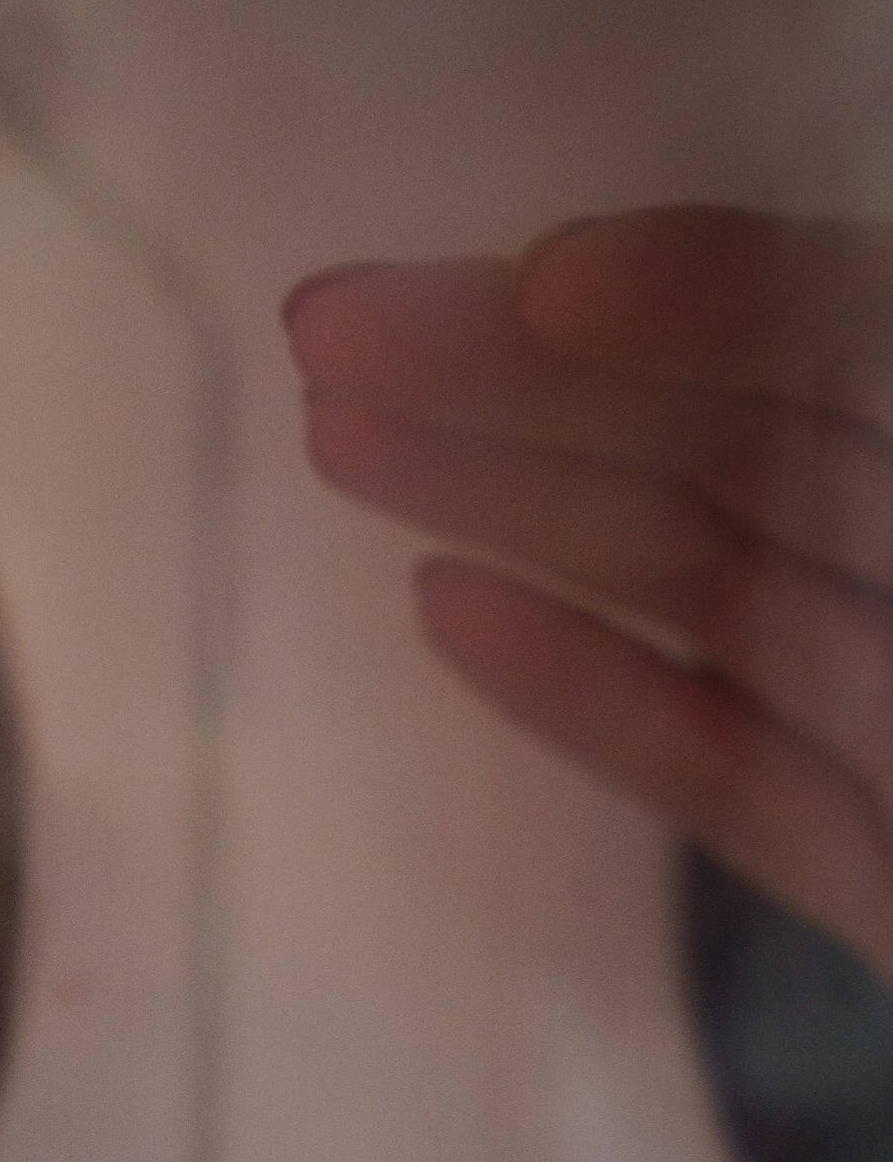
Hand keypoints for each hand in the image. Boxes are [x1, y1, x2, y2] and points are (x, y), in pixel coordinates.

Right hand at [284, 206, 892, 981]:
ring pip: (707, 586)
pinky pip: (734, 777)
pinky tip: (443, 612)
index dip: (705, 294)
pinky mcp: (886, 883)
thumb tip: (602, 292)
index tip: (540, 278)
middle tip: (324, 327)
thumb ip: (848, 352)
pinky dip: (591, 699)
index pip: (849, 331)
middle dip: (533, 379)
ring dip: (514, 501)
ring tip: (333, 436)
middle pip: (743, 444)